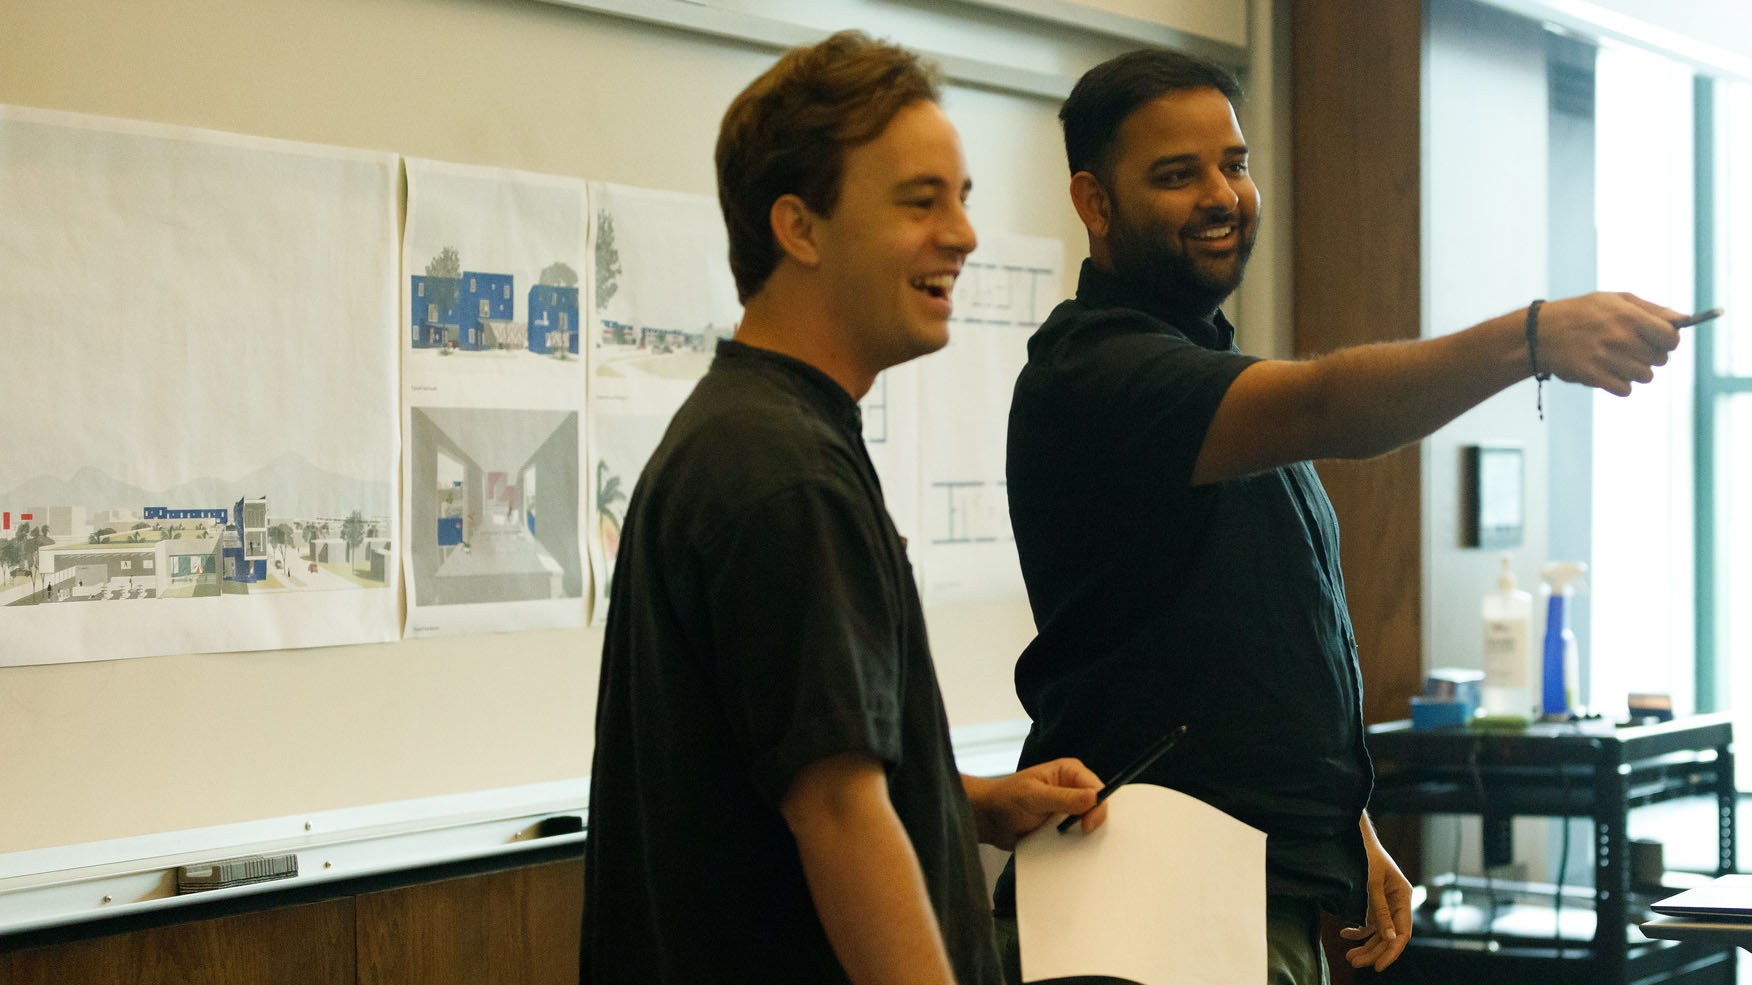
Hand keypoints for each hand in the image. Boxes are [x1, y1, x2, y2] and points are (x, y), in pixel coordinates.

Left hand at [962, 758, 1105, 849]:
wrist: (989, 820)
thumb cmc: (1006, 800)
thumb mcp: (1034, 797)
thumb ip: (1063, 798)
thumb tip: (1094, 798)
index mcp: (1069, 772)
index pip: (1097, 788)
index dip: (1098, 808)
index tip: (1087, 826)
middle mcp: (1074, 787)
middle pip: (1098, 807)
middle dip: (1094, 822)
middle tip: (1082, 837)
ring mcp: (1070, 808)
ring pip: (1090, 822)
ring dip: (1085, 835)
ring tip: (1074, 845)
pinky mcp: (1064, 824)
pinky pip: (1078, 835)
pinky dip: (1076, 843)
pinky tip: (1069, 850)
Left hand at [1339, 814, 1411, 970]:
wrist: (1354, 837)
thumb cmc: (1365, 855)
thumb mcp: (1371, 883)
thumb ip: (1379, 911)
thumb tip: (1389, 938)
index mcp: (1404, 897)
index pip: (1403, 933)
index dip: (1392, 951)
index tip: (1378, 966)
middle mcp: (1397, 903)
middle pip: (1389, 936)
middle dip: (1373, 951)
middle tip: (1353, 962)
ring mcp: (1386, 904)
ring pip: (1378, 933)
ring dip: (1364, 945)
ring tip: (1349, 956)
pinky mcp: (1373, 902)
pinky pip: (1368, 923)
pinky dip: (1358, 930)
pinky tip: (1345, 933)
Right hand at [1535, 292, 1685, 395]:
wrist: (1541, 333)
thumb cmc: (1583, 313)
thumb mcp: (1616, 300)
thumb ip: (1652, 310)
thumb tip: (1684, 321)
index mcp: (1629, 317)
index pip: (1671, 338)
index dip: (1669, 341)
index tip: (1660, 341)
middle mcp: (1621, 338)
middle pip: (1660, 359)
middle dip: (1650, 355)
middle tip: (1631, 349)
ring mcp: (1607, 359)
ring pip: (1646, 376)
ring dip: (1636, 371)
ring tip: (1618, 360)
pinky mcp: (1594, 377)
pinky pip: (1626, 390)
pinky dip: (1620, 384)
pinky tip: (1608, 372)